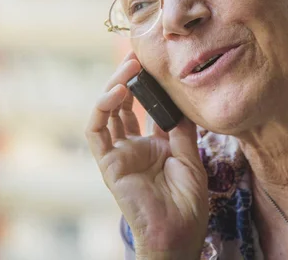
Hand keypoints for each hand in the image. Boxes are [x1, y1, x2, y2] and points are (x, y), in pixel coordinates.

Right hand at [85, 53, 208, 258]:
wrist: (178, 234)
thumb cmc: (187, 203)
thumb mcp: (191, 157)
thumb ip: (181, 128)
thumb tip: (180, 98)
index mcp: (154, 145)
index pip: (146, 107)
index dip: (148, 85)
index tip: (155, 62)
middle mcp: (134, 146)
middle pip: (124, 105)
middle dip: (129, 79)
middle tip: (138, 55)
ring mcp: (119, 154)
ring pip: (107, 112)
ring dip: (114, 86)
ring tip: (129, 66)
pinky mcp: (108, 163)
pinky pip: (96, 132)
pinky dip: (102, 109)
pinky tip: (117, 92)